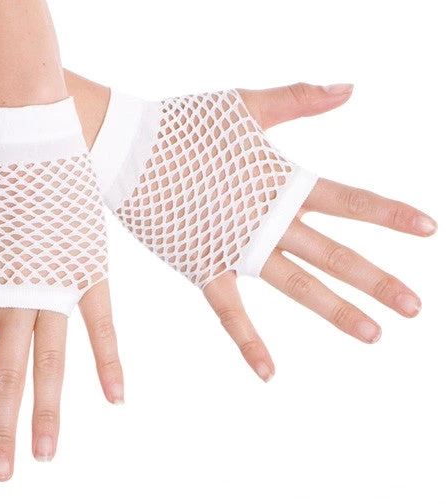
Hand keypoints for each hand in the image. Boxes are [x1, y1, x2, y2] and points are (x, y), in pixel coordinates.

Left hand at [0, 210, 123, 481]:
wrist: (31, 136)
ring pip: (54, 361)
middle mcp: (18, 298)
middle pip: (7, 375)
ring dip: (50, 410)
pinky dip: (109, 362)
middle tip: (0, 474)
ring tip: (47, 454)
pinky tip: (115, 397)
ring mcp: (58, 289)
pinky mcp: (90, 273)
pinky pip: (102, 326)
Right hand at [92, 83, 436, 382]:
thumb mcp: (246, 105)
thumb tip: (350, 88)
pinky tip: (269, 373)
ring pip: (297, 285)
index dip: (389, 214)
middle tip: (414, 307)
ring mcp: (237, 248)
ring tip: (373, 334)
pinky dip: (248, 342)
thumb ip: (300, 99)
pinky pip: (230, 311)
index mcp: (281, 180)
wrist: (129, 148)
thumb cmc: (185, 124)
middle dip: (377, 279)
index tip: (428, 230)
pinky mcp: (203, 267)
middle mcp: (267, 220)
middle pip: (333, 253)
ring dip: (337, 309)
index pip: (348, 200)